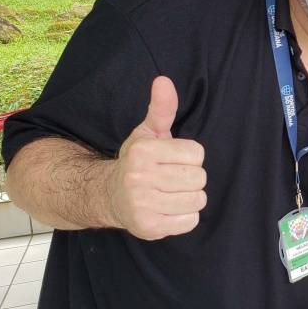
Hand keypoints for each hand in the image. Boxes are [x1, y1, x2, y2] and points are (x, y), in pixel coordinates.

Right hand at [109, 76, 206, 239]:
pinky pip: (190, 221)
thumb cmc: (138, 162)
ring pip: (197, 200)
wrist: (108, 196)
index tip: (173, 160)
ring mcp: (143, 205)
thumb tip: (164, 80)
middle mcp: (139, 178)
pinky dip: (184, 217)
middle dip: (191, 178)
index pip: (197, 153)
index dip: (190, 157)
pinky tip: (168, 210)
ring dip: (190, 198)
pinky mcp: (149, 227)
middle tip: (172, 179)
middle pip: (199, 177)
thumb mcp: (148, 133)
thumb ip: (162, 109)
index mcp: (143, 151)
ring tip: (171, 194)